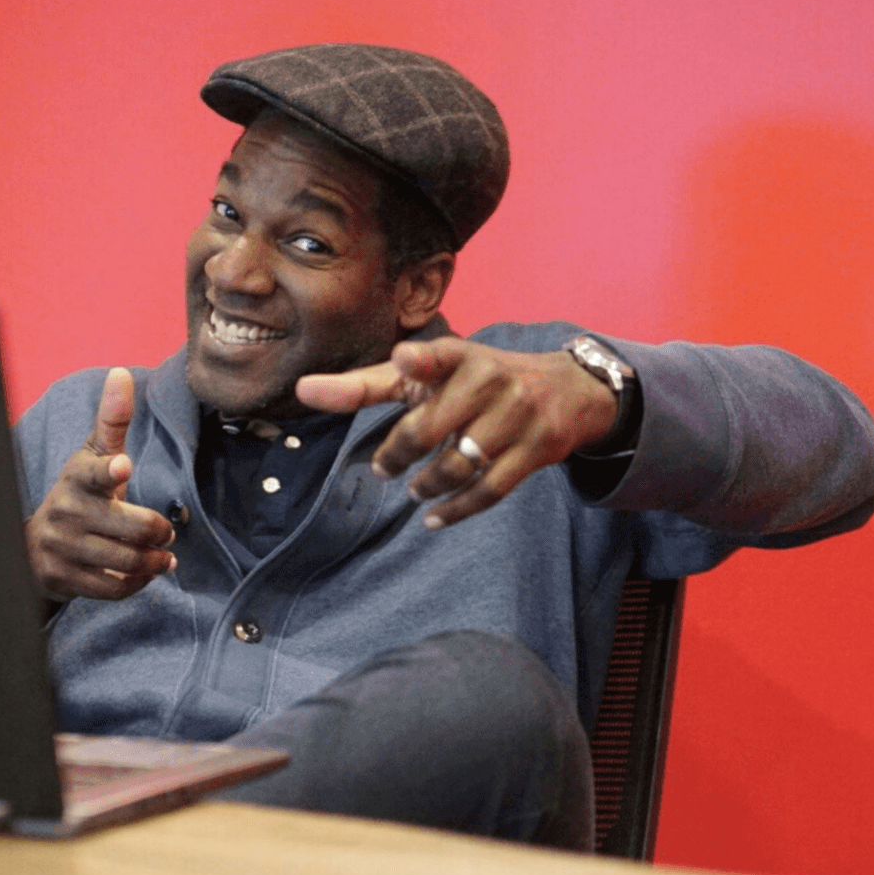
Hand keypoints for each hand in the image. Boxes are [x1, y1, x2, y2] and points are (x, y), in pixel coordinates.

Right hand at [25, 367, 176, 601]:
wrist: (35, 545)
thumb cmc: (80, 494)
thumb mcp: (92, 457)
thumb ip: (112, 421)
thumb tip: (120, 373)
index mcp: (78, 478)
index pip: (94, 473)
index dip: (110, 470)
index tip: (123, 467)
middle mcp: (68, 512)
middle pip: (131, 528)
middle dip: (159, 533)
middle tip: (167, 533)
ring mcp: (64, 547)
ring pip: (127, 561)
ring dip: (155, 562)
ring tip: (165, 557)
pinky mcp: (65, 578)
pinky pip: (114, 587)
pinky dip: (137, 583)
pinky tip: (146, 574)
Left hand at [295, 337, 618, 528]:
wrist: (569, 389)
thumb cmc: (478, 380)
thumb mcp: (431, 373)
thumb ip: (369, 383)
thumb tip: (304, 390)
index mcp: (458, 356)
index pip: (436, 356)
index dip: (420, 359)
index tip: (404, 358)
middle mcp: (489, 380)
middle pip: (430, 429)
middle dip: (398, 455)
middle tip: (383, 467)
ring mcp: (517, 416)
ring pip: (458, 465)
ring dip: (426, 486)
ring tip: (415, 489)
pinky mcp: (537, 450)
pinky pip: (490, 491)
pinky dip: (457, 511)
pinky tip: (434, 518)